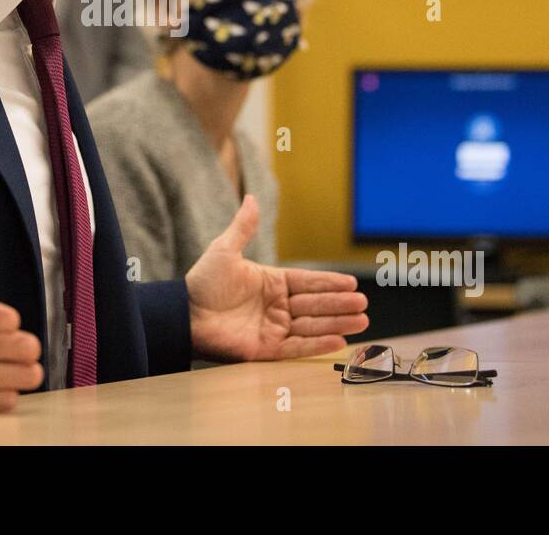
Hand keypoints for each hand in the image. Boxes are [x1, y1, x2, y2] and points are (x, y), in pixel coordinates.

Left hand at [185, 194, 368, 360]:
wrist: (185, 313)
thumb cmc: (203, 282)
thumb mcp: (225, 250)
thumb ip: (243, 227)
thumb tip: (251, 197)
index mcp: (270, 283)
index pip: (307, 282)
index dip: (329, 283)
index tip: (352, 282)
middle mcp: (275, 306)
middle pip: (314, 304)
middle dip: (339, 303)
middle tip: (363, 302)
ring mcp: (272, 328)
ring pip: (312, 325)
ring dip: (337, 323)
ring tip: (361, 319)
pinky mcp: (266, 349)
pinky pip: (297, 347)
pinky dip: (318, 345)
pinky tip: (339, 340)